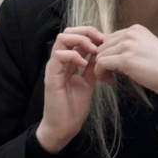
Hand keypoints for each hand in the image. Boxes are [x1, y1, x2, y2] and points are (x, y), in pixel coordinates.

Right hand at [36, 27, 104, 153]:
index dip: (91, 34)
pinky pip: (59, 56)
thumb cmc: (75, 106)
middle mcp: (60, 60)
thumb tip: (104, 53)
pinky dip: (74, 55)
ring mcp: (54, 66)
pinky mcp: (51, 75)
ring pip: (62, 39)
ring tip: (94, 49)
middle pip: (68, 32)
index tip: (107, 40)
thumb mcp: (90, 82)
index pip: (77, 36)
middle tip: (101, 40)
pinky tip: (85, 64)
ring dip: (80, 40)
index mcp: (69, 61)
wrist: (64, 126)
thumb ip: (94, 67)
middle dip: (86, 31)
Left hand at [94, 25, 157, 94]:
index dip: (108, 53)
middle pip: (102, 46)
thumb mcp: (145, 48)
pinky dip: (101, 74)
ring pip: (99, 55)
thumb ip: (128, 46)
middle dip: (103, 61)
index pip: (109, 38)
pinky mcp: (125, 59)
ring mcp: (127, 45)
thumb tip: (108, 53)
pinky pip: (101, 64)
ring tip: (112, 79)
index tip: (114, 66)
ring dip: (102, 69)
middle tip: (112, 75)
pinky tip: (112, 81)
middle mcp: (130, 33)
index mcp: (135, 29)